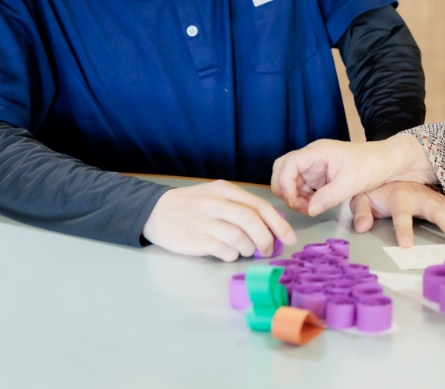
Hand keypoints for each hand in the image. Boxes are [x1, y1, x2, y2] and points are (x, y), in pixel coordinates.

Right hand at [142, 180, 296, 261]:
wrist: (155, 212)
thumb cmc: (191, 205)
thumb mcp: (216, 196)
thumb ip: (240, 206)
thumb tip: (270, 226)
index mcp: (224, 190)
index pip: (259, 205)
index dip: (278, 223)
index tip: (289, 238)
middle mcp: (215, 203)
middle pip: (251, 221)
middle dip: (266, 239)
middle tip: (268, 250)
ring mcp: (204, 221)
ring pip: (239, 238)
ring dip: (249, 249)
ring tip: (246, 250)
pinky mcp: (195, 239)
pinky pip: (224, 251)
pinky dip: (232, 255)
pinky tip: (229, 253)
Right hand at [271, 134, 435, 216]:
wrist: (387, 162)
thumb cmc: (371, 165)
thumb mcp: (351, 183)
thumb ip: (328, 197)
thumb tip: (309, 210)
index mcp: (318, 151)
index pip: (288, 164)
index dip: (285, 184)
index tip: (293, 201)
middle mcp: (312, 156)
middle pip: (282, 170)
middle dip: (285, 190)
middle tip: (300, 207)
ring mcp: (314, 165)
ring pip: (290, 180)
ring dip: (293, 196)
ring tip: (309, 208)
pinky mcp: (319, 174)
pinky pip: (301, 185)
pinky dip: (302, 197)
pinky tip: (313, 205)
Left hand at [350, 182, 444, 247]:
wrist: (388, 170)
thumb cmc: (375, 190)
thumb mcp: (361, 197)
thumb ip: (360, 211)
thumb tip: (361, 227)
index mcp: (399, 197)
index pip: (401, 214)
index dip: (403, 229)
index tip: (406, 245)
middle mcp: (419, 196)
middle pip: (436, 211)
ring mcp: (432, 197)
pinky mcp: (439, 200)